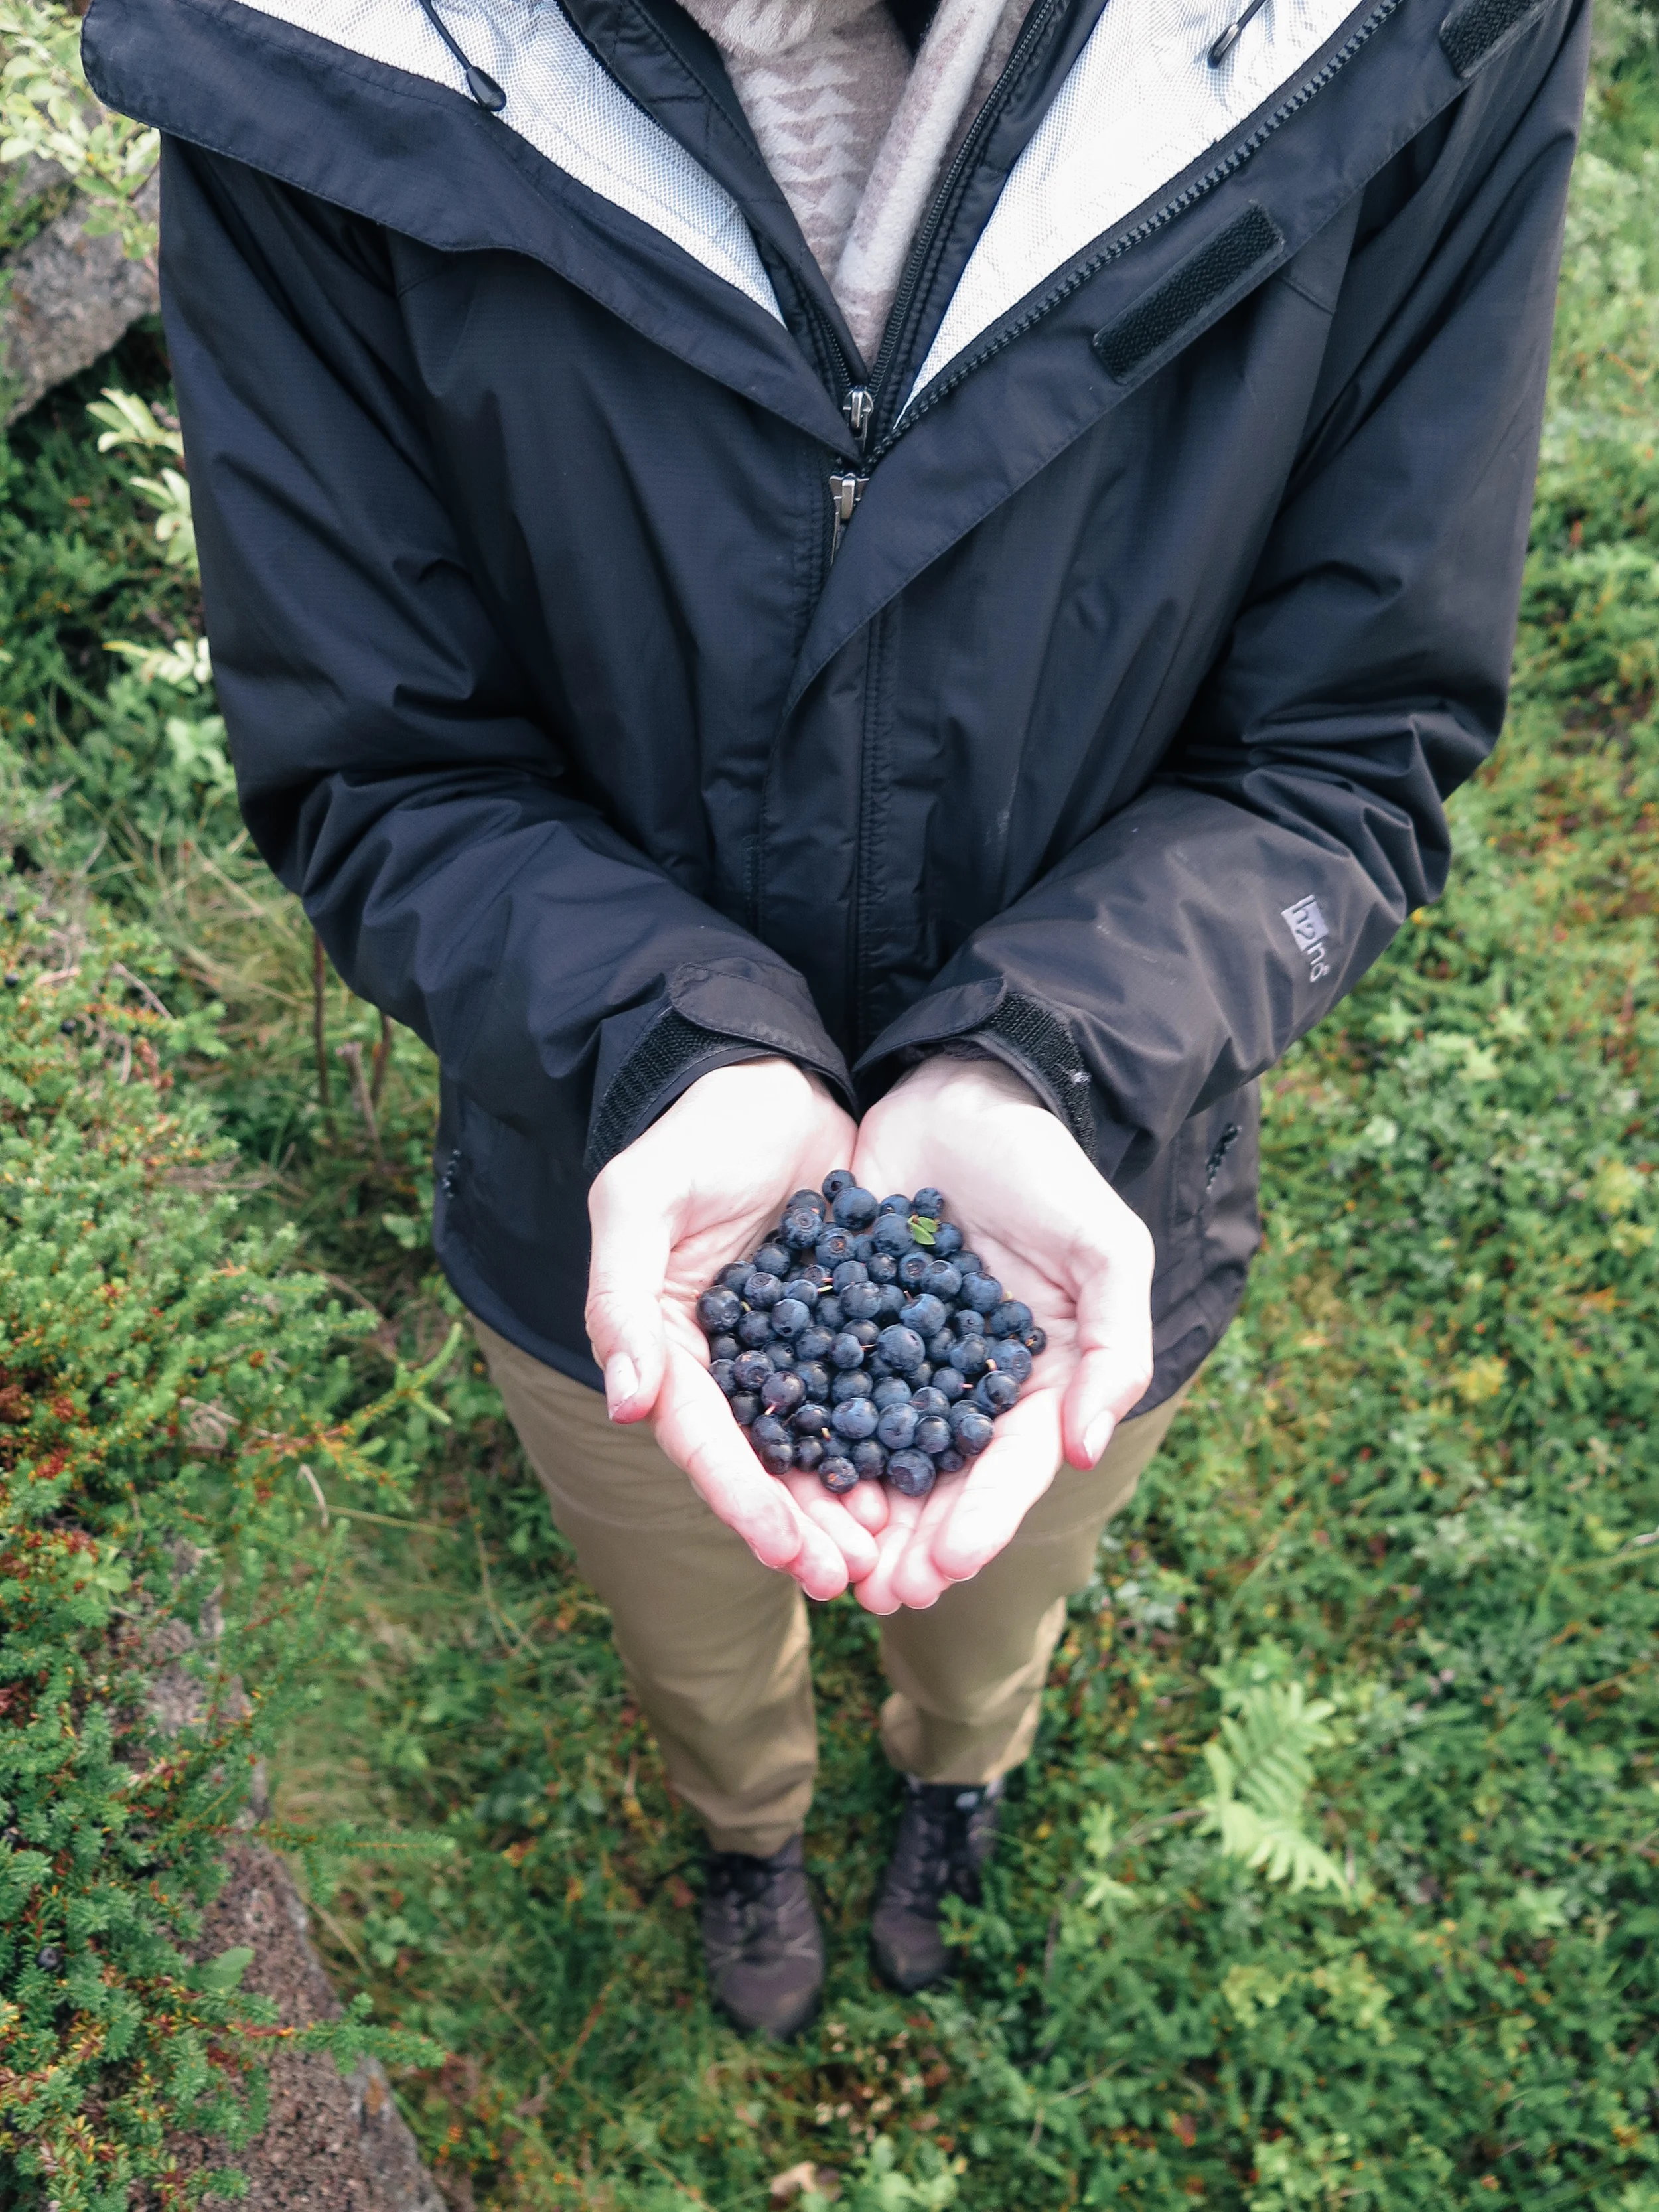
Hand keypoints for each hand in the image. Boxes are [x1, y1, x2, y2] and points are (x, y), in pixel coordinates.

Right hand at [586, 1057, 883, 1600]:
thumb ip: (621, 1296)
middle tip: (854, 1580)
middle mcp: (725, 1362)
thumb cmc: (693, 1132)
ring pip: (817, 1443)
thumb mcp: (640, 1199)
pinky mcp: (843, 1324)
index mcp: (666, 1346)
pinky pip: (867, 1394)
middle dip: (803, 1526)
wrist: (769, 1076)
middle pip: (762, 1462)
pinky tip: (930, 1475)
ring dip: (848, 1502)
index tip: (788, 1552)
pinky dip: (891, 1439)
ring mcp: (787, 1349)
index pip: (701, 1438)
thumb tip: (625, 1402)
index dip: (741, 1498)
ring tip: (892, 1554)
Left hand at [848, 1055, 1153, 1612]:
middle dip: (913, 1543)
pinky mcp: (842, 1326)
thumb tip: (1085, 1449)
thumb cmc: (1044, 1166)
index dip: (982, 1520)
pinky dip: (807, 1442)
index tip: (947, 1568)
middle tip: (879, 1594)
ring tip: (826, 1564)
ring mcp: (902, 1360)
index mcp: (1037, 1380)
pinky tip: (779, 1481)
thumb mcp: (1103, 1244)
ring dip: (856, 1514)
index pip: (1010, 1466)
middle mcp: (968, 1385)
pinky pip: (821, 1394)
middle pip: (941, 1480)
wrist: (958, 1089)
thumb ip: (1115, 1345)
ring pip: (878, 1454)